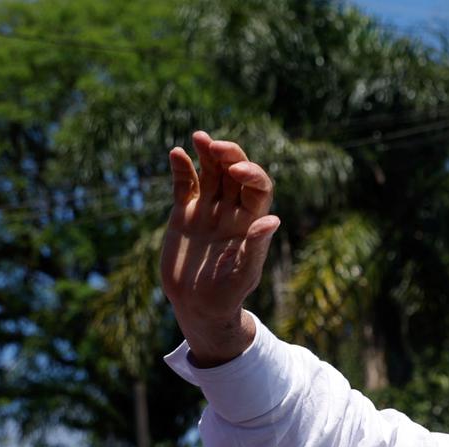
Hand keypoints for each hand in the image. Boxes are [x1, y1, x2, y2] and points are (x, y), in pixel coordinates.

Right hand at [160, 131, 279, 366]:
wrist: (196, 307)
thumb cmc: (227, 295)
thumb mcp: (243, 273)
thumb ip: (256, 246)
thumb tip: (272, 219)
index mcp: (251, 221)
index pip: (257, 187)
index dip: (250, 173)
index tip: (236, 171)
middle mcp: (231, 210)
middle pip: (234, 172)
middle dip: (228, 155)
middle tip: (214, 145)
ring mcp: (207, 210)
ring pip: (210, 172)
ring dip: (206, 153)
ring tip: (199, 137)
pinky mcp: (184, 214)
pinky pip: (185, 185)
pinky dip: (181, 168)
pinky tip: (176, 153)